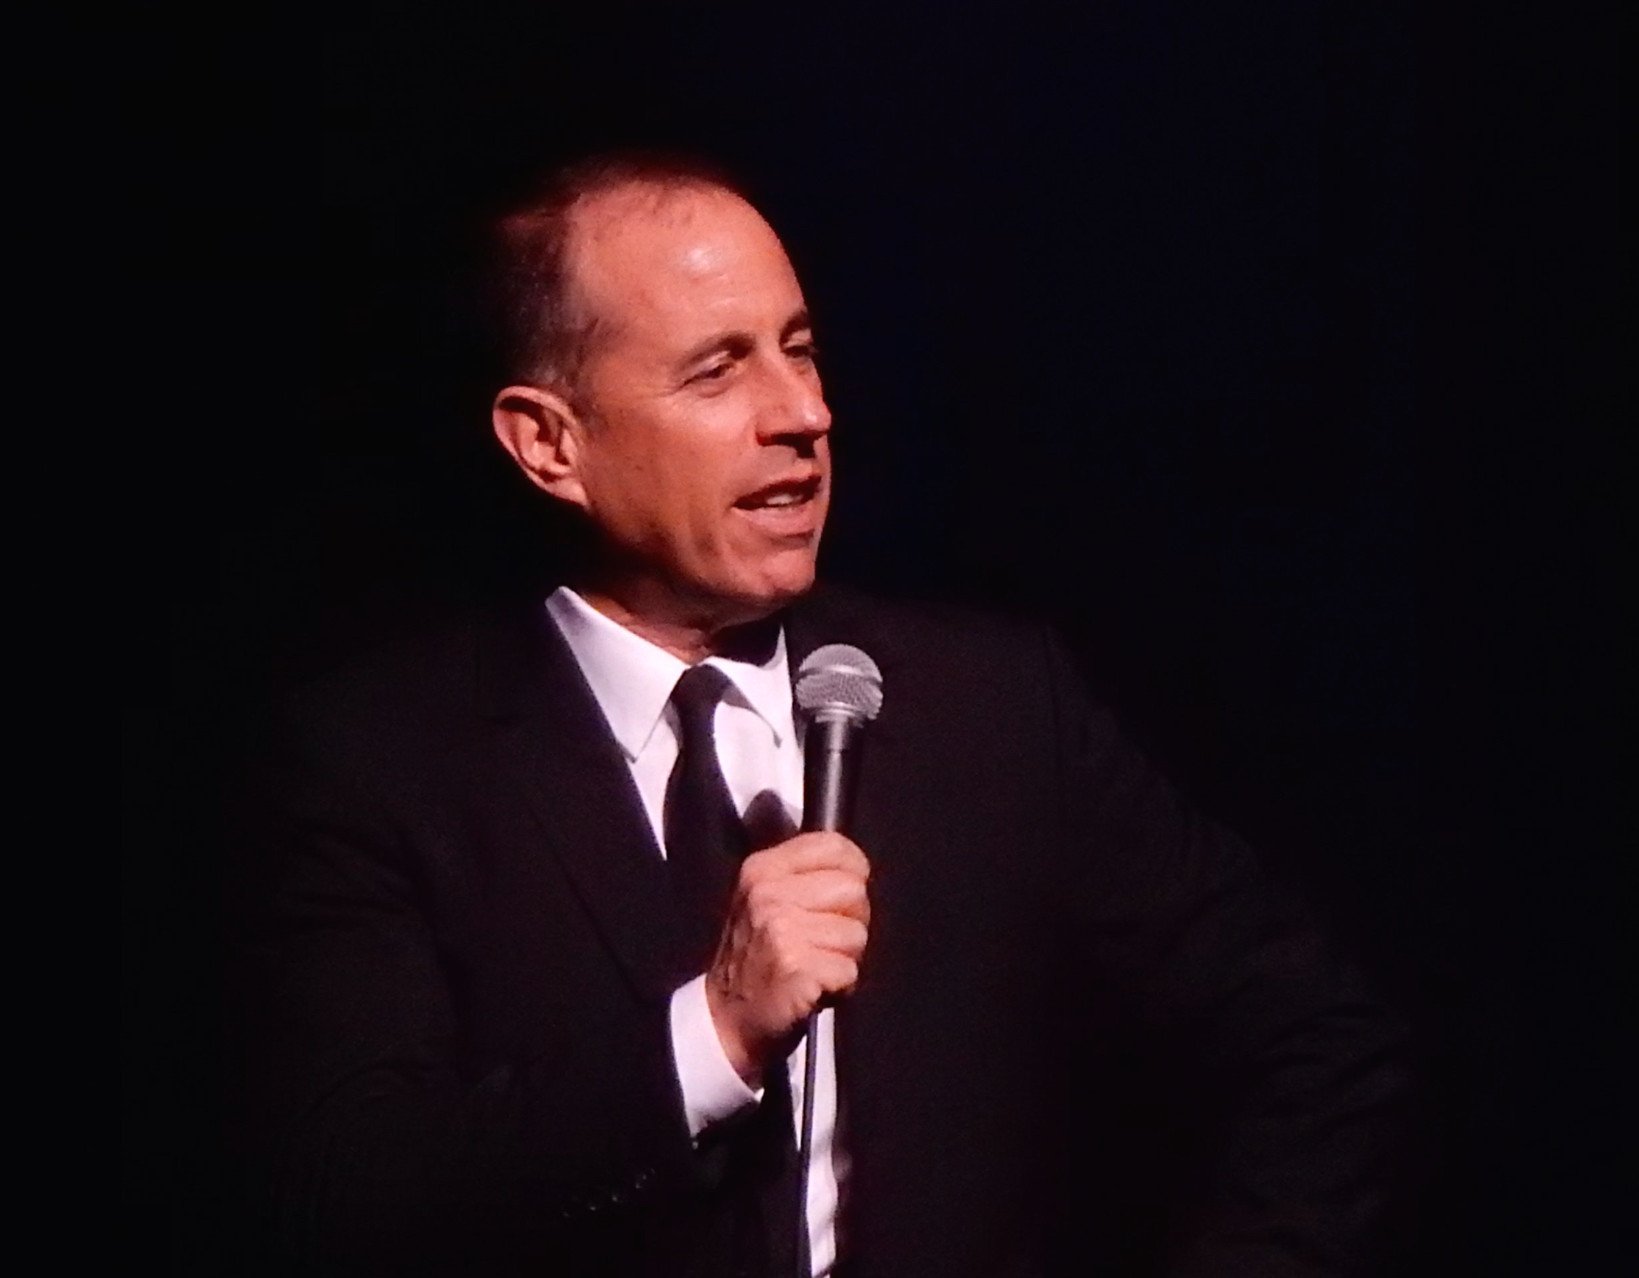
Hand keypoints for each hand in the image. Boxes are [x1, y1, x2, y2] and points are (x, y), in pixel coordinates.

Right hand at [704, 832, 869, 1082]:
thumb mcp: (763, 899)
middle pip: (854, 891)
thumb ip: (804, 874)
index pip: (835, 847)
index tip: (839, 898)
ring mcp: (781, 931)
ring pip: (857, 934)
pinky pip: (849, 970)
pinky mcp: (796, 968)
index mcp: (763, 869)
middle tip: (821, 942)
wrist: (726, 1019)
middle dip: (849, 920)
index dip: (851, 873)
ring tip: (814, 966)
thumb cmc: (755, 959)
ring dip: (844, 958)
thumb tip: (854, 864)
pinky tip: (814, 988)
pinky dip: (840, 986)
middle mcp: (768, 894)